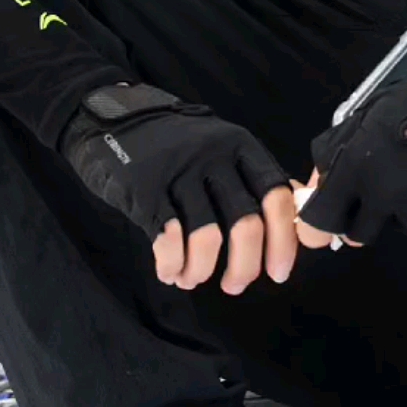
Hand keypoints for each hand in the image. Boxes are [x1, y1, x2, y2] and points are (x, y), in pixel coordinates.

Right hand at [60, 83, 295, 293]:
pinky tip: (169, 271)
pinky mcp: (145, 189)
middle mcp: (214, 156)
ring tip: (192, 278)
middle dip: (244, 267)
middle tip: (235, 286)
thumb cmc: (174, 144)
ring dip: (202, 271)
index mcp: (240, 146)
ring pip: (207, 238)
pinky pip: (169, 240)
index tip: (278, 272)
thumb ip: (253, 177)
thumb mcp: (221, 146)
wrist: (112, 120)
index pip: (276, 197)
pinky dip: (172, 265)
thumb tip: (294, 216)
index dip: (283, 241)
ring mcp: (179, 172)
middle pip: (246, 223)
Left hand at [298, 48, 406, 253]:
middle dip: (370, 214)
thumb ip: (338, 151)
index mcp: (359, 164)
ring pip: (404, 230)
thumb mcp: (371, 113)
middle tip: (394, 187)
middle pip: (360, 233)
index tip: (336, 216)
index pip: (322, 217)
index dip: (325, 219)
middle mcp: (388, 196)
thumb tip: (315, 188)